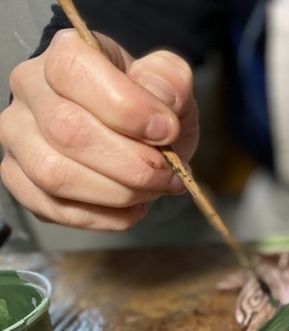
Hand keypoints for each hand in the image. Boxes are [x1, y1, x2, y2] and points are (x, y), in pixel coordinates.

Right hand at [0, 30, 198, 230]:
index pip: (74, 71)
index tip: (167, 130)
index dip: (127, 108)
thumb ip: (169, 80)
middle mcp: (29, 90)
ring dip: (118, 193)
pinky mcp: (20, 178)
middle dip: (132, 163)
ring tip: (153, 190)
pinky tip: (133, 208)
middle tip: (168, 172)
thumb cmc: (148, 106)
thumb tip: (161, 104)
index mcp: (64, 53)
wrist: (137, 134)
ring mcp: (18, 136)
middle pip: (67, 131)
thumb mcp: (169, 82)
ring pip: (54, 175)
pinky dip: (104, 217)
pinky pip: (54, 209)